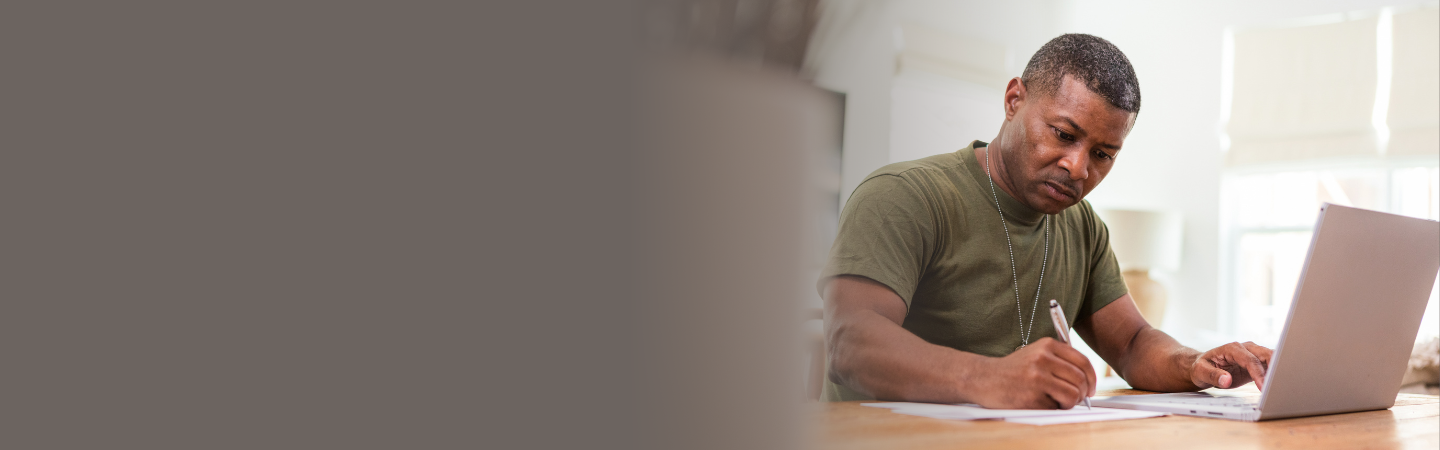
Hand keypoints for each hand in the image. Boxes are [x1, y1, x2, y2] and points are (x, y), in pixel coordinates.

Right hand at [968, 338, 1095, 408]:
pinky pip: (1056, 407)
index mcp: (1047, 345)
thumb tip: (1087, 379)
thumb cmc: (1013, 369)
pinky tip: (1041, 403)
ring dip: (1070, 403)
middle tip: (1077, 398)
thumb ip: (1060, 359)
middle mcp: (1042, 359)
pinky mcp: (1031, 396)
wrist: (983, 378)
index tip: (1090, 388)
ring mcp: (1037, 378)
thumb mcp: (1036, 354)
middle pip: (1080, 379)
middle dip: (1083, 393)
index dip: (1092, 378)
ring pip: (1073, 395)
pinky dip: (1053, 408)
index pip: (1082, 361)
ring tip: (1059, 401)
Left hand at [1190, 341, 1272, 389]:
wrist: (1202, 367)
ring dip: (1279, 370)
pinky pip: (1270, 368)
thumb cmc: (1200, 367)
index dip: (1258, 372)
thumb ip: (1213, 375)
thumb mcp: (1200, 372)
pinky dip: (1275, 375)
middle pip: (1266, 355)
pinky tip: (1279, 385)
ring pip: (1272, 359)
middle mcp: (1245, 349)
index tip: (1263, 386)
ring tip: (1283, 385)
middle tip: (1280, 384)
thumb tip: (1226, 380)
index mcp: (1232, 348)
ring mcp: (1252, 355)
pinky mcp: (1256, 364)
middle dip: (1275, 368)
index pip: (1250, 360)